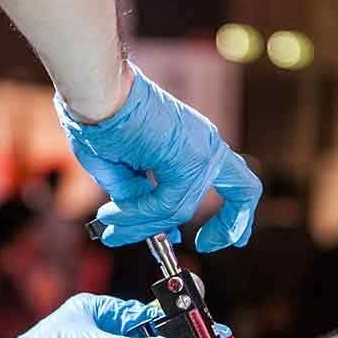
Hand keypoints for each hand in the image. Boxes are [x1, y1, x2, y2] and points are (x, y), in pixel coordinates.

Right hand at [56, 63, 261, 251]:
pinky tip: (112, 215)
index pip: (235, 179)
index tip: (236, 237)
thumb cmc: (101, 119)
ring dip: (141, 223)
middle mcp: (206, 145)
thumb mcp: (121, 170)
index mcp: (195, 143)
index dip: (239, 211)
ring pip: (180, 208)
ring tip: (113, 229)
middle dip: (228, 227)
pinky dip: (137, 214)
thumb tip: (140, 226)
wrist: (97, 91)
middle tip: (208, 246)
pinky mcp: (189, 158)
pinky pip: (167, 204)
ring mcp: (202, 150)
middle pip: (240, 191)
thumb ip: (138, 197)